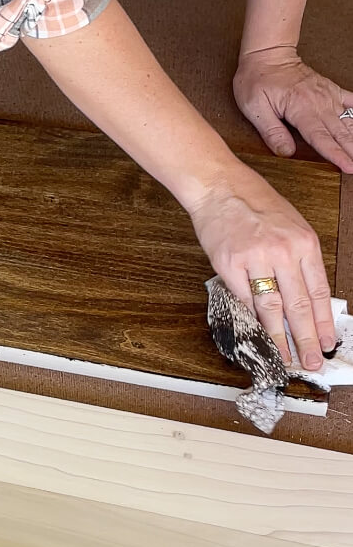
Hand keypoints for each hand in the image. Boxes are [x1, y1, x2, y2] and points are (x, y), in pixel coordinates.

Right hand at [188, 164, 334, 369]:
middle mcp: (283, 251)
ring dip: (279, 337)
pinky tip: (259, 331)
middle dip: (306, 339)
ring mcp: (255, 258)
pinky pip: (244, 298)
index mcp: (304, 242)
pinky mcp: (228, 264)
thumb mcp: (293, 226)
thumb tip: (307, 299)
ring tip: (285, 356)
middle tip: (311, 360)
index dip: (323, 323)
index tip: (327, 342)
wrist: (220, 186)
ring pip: (271, 308)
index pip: (318, 292)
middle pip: (298, 306)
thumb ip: (301, 260)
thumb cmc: (255, 203)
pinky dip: (252, 317)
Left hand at [234, 46, 352, 173]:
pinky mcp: (331, 90)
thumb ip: (271, 131)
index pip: (321, 138)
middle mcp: (319, 103)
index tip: (348, 167)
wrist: (267, 54)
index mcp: (301, 109)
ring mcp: (328, 96)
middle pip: (341, 133)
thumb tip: (286, 152)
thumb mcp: (254, 107)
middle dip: (352, 151)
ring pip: (350, 121)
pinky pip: (352, 102)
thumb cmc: (257, 79)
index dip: (336, 154)